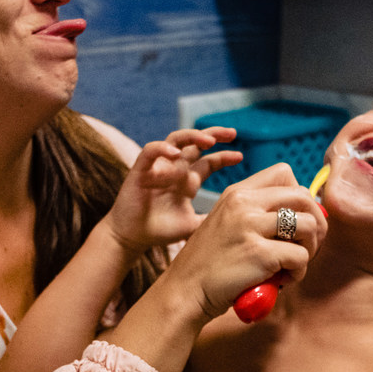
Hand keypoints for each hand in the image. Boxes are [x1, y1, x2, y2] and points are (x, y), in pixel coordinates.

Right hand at [104, 126, 242, 253]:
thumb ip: (212, 221)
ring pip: (175, 140)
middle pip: (195, 143)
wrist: (132, 238)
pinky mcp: (140, 169)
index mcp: (187, 180)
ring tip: (208, 140)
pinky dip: (163, 149)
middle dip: (214, 134)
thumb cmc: (159, 230)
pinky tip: (176, 153)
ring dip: (192, 136)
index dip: (224, 156)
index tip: (240, 157)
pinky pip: (151, 151)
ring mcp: (158, 167)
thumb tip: (239, 226)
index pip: (209, 161)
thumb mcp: (194, 226)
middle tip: (232, 133)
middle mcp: (174, 169)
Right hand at [161, 162, 326, 320]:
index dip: (300, 198)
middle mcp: (244, 203)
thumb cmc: (209, 264)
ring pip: (309, 224)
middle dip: (316, 222)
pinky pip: (301, 256)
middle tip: (306, 245)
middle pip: (304, 196)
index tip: (296, 222)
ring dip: (310, 248)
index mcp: (237, 193)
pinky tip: (283, 280)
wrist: (184, 292)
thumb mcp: (226, 223)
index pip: (285, 173)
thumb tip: (303, 215)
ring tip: (293, 264)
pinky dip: (299, 272)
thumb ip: (255, 213)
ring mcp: (251, 227)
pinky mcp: (259, 254)